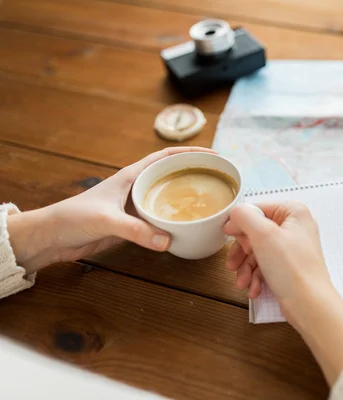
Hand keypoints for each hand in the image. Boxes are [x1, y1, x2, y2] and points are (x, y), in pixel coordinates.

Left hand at [8, 147, 215, 272]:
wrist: (52, 237)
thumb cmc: (73, 218)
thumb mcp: (107, 220)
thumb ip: (137, 230)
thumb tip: (167, 241)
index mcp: (131, 176)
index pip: (165, 157)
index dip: (190, 152)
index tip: (213, 154)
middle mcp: (136, 188)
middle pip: (171, 175)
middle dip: (194, 173)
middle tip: (218, 179)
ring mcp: (135, 206)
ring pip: (167, 198)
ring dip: (186, 198)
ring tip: (209, 202)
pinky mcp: (132, 225)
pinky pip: (160, 219)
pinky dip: (174, 221)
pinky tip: (186, 227)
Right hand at [224, 202, 342, 384]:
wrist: (309, 305)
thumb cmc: (293, 270)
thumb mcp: (263, 235)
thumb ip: (244, 217)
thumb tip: (234, 215)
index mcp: (293, 212)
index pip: (256, 209)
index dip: (240, 225)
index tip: (230, 238)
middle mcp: (294, 227)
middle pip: (254, 232)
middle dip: (241, 252)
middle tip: (234, 264)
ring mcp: (291, 248)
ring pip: (257, 252)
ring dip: (246, 269)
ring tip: (242, 283)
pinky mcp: (288, 267)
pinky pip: (264, 267)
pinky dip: (255, 278)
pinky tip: (253, 289)